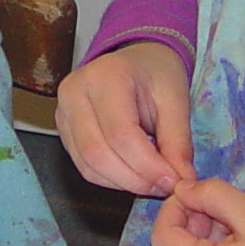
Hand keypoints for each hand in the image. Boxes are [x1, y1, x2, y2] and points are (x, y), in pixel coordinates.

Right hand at [56, 43, 194, 196]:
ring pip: (87, 165)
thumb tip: (181, 180)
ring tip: (152, 181)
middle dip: (134, 179)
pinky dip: (111, 179)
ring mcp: (63, 111)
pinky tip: (133, 174)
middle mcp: (75, 92)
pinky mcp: (63, 129)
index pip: (121, 134)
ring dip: (123, 183)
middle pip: (98, 153)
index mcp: (106, 76)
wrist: (136, 59)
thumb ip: (178, 141)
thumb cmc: (156, 74)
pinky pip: (83, 166)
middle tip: (164, 186)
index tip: (174, 180)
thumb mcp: (176, 100)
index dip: (148, 166)